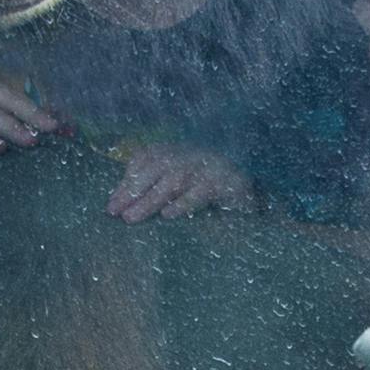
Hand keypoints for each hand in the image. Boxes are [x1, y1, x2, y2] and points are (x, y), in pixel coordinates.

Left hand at [104, 143, 257, 223]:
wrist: (258, 178)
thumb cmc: (215, 181)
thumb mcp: (184, 176)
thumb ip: (159, 182)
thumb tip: (125, 200)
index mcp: (178, 150)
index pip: (144, 159)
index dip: (126, 180)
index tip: (111, 203)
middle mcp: (190, 153)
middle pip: (154, 170)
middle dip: (132, 191)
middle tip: (114, 213)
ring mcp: (208, 165)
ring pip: (173, 181)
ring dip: (150, 200)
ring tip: (132, 219)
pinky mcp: (225, 181)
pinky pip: (200, 192)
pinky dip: (184, 203)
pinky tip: (169, 215)